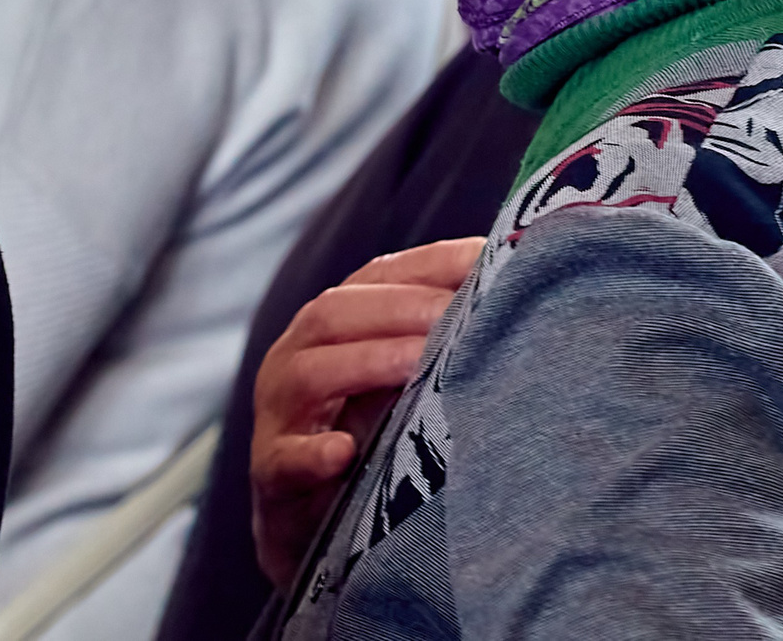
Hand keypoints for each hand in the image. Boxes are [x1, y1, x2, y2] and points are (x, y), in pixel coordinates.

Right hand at [249, 237, 483, 587]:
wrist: (312, 523)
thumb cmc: (370, 432)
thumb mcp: (403, 378)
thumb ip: (436, 337)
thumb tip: (510, 288)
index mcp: (332, 322)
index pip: (377, 276)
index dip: (432, 264)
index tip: (487, 260)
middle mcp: (296, 356)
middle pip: (334, 312)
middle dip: (400, 307)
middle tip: (456, 314)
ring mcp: (278, 415)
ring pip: (307, 373)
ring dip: (367, 363)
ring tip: (419, 364)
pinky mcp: (272, 475)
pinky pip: (284, 461)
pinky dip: (312, 455)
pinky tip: (343, 452)